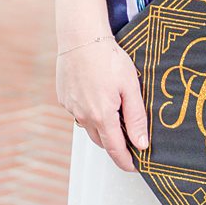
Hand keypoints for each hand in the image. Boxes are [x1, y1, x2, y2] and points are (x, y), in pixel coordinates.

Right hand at [57, 36, 150, 173]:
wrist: (81, 37)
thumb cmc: (107, 57)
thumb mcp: (130, 87)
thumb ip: (136, 118)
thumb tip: (141, 143)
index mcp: (102, 116)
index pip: (116, 149)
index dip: (126, 161)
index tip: (134, 167)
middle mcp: (83, 116)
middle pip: (102, 141)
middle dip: (116, 144)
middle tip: (130, 137)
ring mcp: (71, 107)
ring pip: (89, 127)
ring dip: (102, 127)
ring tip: (114, 111)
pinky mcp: (64, 98)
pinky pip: (79, 112)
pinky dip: (90, 111)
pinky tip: (97, 95)